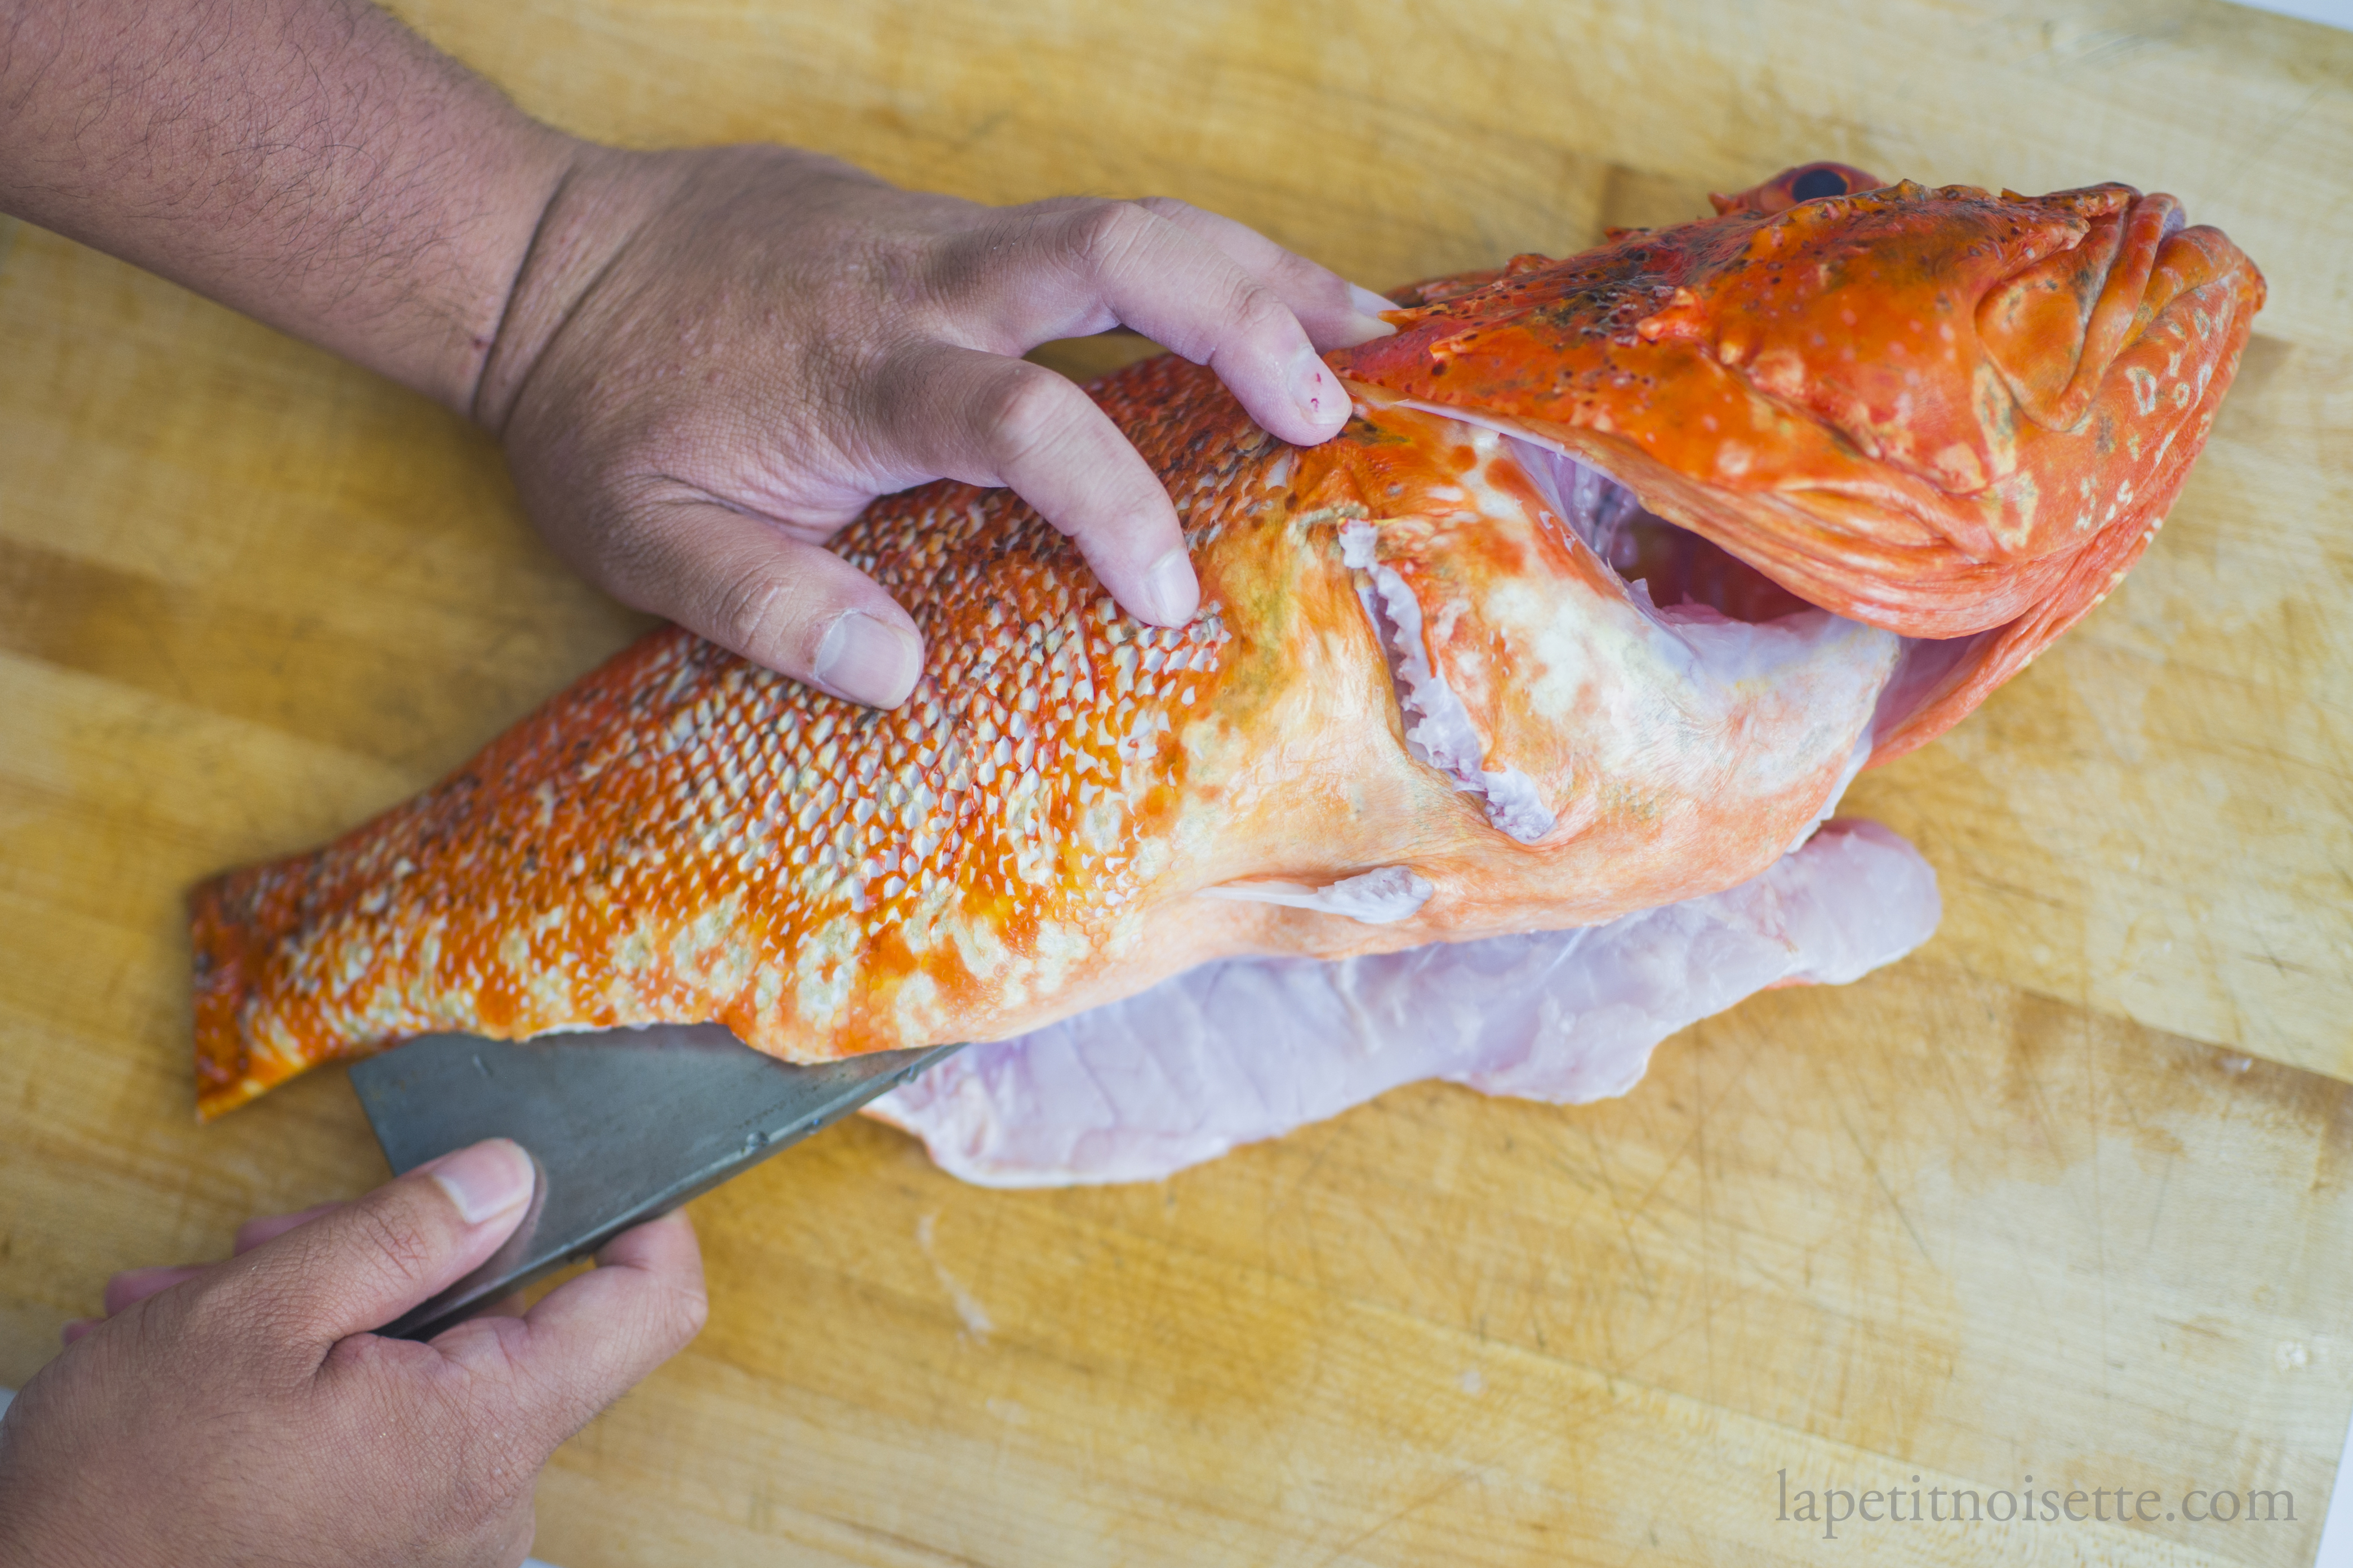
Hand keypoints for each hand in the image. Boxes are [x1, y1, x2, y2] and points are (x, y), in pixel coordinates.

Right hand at [0, 1139, 705, 1567]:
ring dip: (327, 1311)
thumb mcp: (260, 1311)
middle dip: (395, 1258)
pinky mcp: (386, 1544)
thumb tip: (511, 1173)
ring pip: (428, 1364)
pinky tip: (211, 1364)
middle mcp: (490, 1493)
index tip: (598, 1169)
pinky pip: (387, 1424)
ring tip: (202, 1309)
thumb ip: (404, 1232)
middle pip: (508, 1320)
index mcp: (488, 1428)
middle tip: (273, 1245)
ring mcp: (439, 1527)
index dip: (644, 1221)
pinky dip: (313, 1377)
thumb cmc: (129, 1487)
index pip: (651, 1306)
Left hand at [476, 144, 1397, 706]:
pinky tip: (1272, 312)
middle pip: (1116, 248)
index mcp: (861, 368)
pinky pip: (1103, 235)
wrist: (545, 256)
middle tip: (1334, 416)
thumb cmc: (605, 408)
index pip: (1018, 413)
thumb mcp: (641, 534)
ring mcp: (949, 240)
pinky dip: (1205, 269)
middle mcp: (924, 281)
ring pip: (1133, 220)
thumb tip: (901, 673)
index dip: (1110, 499)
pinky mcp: (960, 234)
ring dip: (1258, 275)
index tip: (1168, 595)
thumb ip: (764, 602)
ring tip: (1372, 341)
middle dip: (1241, 319)